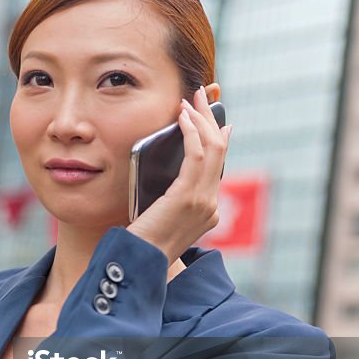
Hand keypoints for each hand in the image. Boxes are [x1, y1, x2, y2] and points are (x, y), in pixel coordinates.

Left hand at [126, 86, 231, 266]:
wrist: (137, 262)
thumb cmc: (141, 241)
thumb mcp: (160, 213)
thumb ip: (171, 194)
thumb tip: (169, 166)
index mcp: (208, 211)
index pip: (219, 166)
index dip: (219, 137)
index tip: (217, 117)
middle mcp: (211, 206)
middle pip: (220, 151)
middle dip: (210, 118)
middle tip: (201, 95)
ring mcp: (204, 202)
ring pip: (213, 148)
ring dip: (201, 118)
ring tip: (191, 99)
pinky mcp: (188, 197)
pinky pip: (197, 154)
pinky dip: (191, 132)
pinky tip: (182, 117)